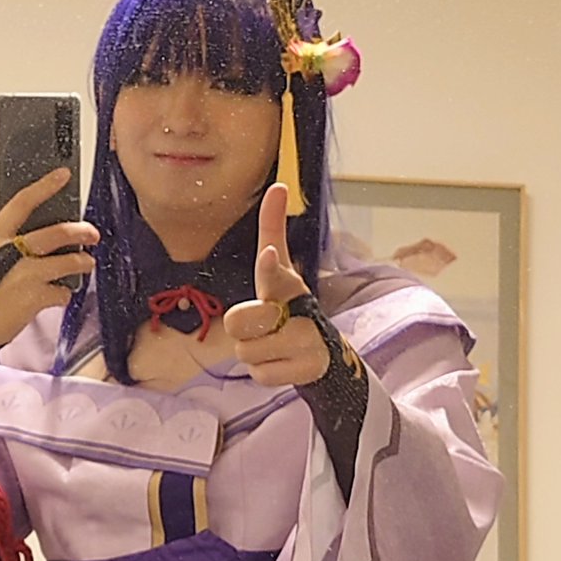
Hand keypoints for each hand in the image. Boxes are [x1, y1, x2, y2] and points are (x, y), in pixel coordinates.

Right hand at [0, 168, 99, 347]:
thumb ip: (11, 244)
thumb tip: (45, 234)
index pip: (23, 202)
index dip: (45, 186)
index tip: (62, 175)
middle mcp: (10, 252)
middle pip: (56, 232)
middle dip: (80, 231)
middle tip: (92, 233)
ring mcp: (24, 274)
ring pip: (67, 261)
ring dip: (82, 262)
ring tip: (86, 264)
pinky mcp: (35, 297)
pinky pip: (63, 292)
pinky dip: (64, 294)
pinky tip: (58, 296)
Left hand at [223, 183, 329, 385]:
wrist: (321, 351)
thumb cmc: (288, 306)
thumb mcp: (278, 271)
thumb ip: (273, 231)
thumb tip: (279, 185)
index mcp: (285, 284)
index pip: (274, 272)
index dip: (270, 266)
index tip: (268, 257)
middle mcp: (298, 310)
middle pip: (240, 321)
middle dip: (242, 328)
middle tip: (263, 325)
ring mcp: (304, 341)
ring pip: (246, 352)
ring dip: (253, 352)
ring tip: (274, 345)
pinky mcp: (305, 370)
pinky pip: (260, 375)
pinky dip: (267, 372)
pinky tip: (284, 362)